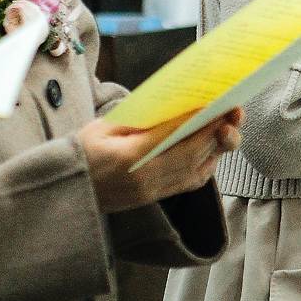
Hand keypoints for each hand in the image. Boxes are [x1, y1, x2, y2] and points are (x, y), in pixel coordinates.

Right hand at [78, 108, 242, 212]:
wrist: (67, 191)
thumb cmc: (80, 153)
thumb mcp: (101, 128)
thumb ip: (136, 119)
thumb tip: (173, 107)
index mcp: (127, 158)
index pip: (171, 136)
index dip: (198, 120)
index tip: (217, 103)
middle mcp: (144, 179)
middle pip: (191, 154)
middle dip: (216, 131)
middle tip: (234, 110)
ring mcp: (151, 192)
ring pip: (196, 170)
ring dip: (217, 147)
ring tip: (230, 125)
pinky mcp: (154, 198)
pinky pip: (190, 183)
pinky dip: (207, 164)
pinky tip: (214, 148)